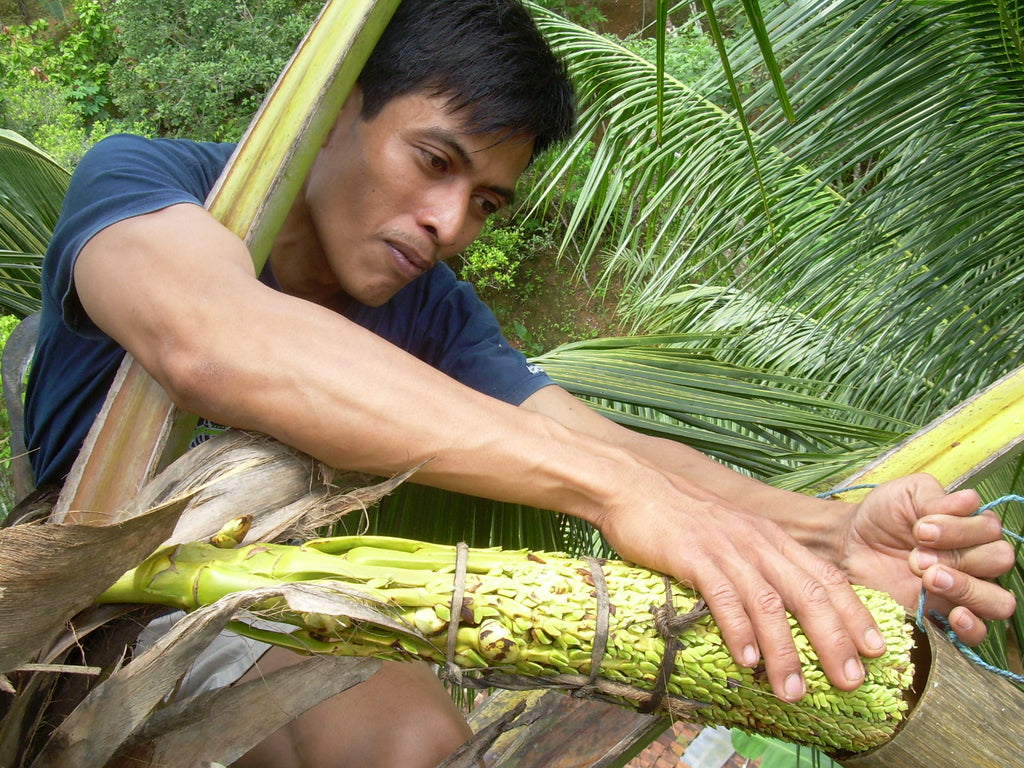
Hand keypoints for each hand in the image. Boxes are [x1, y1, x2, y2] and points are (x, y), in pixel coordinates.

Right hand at [597, 469, 890, 702]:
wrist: (634, 484)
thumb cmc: (681, 515)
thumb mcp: (732, 532)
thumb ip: (758, 560)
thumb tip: (779, 604)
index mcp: (771, 536)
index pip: (826, 576)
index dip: (854, 613)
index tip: (876, 649)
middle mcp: (757, 542)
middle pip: (808, 594)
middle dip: (833, 641)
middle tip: (850, 681)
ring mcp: (726, 548)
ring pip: (768, 603)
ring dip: (785, 651)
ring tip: (792, 691)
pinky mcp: (693, 556)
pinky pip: (723, 597)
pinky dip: (738, 630)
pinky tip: (746, 660)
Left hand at [839, 474, 1016, 644]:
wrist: (851, 543)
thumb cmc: (883, 515)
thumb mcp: (906, 494)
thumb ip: (935, 497)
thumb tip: (967, 503)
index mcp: (971, 527)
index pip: (991, 530)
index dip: (960, 529)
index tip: (920, 529)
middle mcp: (975, 559)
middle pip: (999, 560)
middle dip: (959, 555)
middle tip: (917, 556)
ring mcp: (964, 591)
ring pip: (999, 600)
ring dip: (967, 587)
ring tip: (928, 578)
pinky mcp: (945, 616)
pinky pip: (978, 634)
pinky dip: (972, 626)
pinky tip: (953, 614)